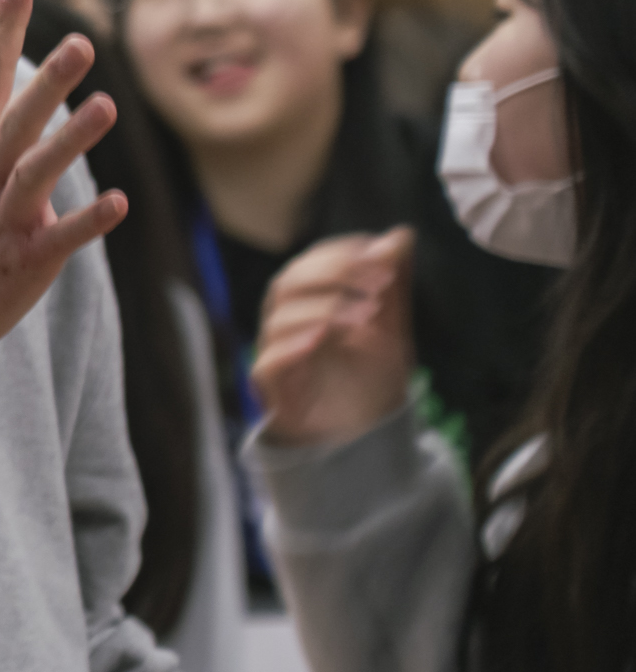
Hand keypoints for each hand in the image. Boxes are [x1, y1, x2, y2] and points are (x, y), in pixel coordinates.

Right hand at [0, 0, 129, 376]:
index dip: (5, 26)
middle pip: (19, 119)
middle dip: (48, 80)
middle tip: (81, 41)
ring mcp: (2, 220)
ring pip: (40, 172)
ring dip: (72, 140)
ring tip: (106, 106)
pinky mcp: (23, 263)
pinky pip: (59, 238)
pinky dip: (86, 222)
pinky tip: (116, 202)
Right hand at [253, 229, 414, 446]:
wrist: (364, 438)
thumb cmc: (370, 380)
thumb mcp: (391, 327)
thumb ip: (391, 283)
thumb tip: (401, 233)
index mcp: (308, 306)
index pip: (309, 265)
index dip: (339, 254)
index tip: (379, 254)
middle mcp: (287, 325)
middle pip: (288, 283)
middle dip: (333, 274)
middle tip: (379, 281)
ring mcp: (277, 355)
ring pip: (279, 317)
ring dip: (324, 306)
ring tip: (366, 315)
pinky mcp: (275, 389)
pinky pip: (270, 361)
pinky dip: (294, 345)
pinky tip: (324, 338)